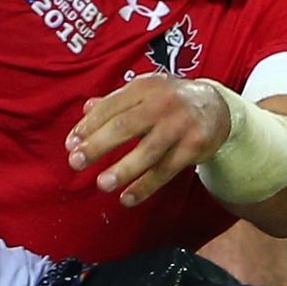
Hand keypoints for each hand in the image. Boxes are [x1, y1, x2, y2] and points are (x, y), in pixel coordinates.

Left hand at [68, 75, 229, 208]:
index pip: (111, 106)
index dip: (89, 126)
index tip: (71, 144)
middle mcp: (163, 103)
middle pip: (126, 126)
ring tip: (102, 184)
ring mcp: (180, 125)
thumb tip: (85, 110)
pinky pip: (166, 170)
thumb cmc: (170, 101)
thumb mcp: (144, 92)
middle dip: (98, 145)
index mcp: (145, 87)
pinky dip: (146, 186)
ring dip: (123, 169)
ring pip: (148, 151)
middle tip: (75, 162)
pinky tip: (127, 198)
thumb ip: (115, 102)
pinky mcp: (194, 146)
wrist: (216, 107)